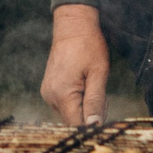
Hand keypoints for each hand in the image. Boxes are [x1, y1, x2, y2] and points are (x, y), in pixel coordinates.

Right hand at [40, 4, 110, 124]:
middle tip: (101, 94)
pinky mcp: (48, 89)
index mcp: (62, 94)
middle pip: (73, 121)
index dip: (93, 124)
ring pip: (69, 114)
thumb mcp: (98, 74)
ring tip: (92, 87)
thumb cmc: (88, 46)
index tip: (105, 110)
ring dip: (83, 108)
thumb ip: (95, 101)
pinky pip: (64, 105)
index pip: (77, 125)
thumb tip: (94, 126)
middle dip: (90, 115)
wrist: (73, 26)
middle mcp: (50, 97)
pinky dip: (76, 102)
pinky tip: (83, 86)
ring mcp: (47, 93)